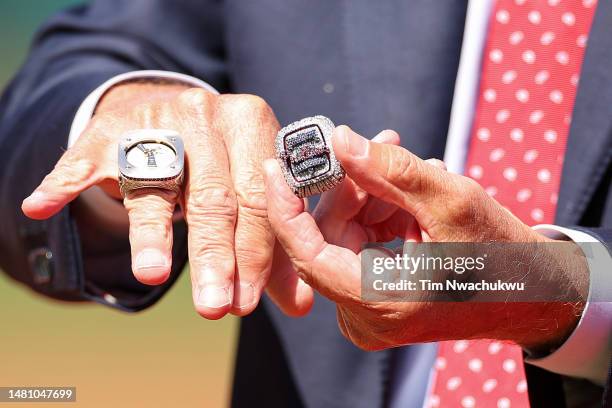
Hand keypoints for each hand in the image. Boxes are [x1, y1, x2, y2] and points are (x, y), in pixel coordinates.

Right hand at [22, 83, 312, 318]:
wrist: (169, 112)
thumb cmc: (220, 162)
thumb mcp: (250, 194)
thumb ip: (275, 248)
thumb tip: (300, 306)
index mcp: (253, 123)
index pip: (259, 197)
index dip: (255, 253)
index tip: (248, 302)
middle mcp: (206, 115)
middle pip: (212, 196)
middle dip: (215, 257)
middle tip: (216, 307)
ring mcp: (155, 119)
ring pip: (155, 182)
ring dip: (152, 234)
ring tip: (153, 275)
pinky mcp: (108, 129)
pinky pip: (83, 158)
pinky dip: (62, 182)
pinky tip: (42, 205)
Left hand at [264, 125, 587, 350]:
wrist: (532, 295)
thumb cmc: (501, 255)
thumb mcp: (451, 201)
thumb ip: (391, 169)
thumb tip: (337, 138)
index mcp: (381, 303)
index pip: (309, 254)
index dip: (287, 207)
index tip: (276, 166)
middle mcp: (366, 316)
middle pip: (330, 238)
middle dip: (352, 187)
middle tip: (379, 143)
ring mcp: (370, 311)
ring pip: (345, 238)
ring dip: (372, 196)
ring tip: (414, 166)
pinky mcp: (376, 300)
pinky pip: (361, 247)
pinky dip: (380, 214)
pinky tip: (410, 193)